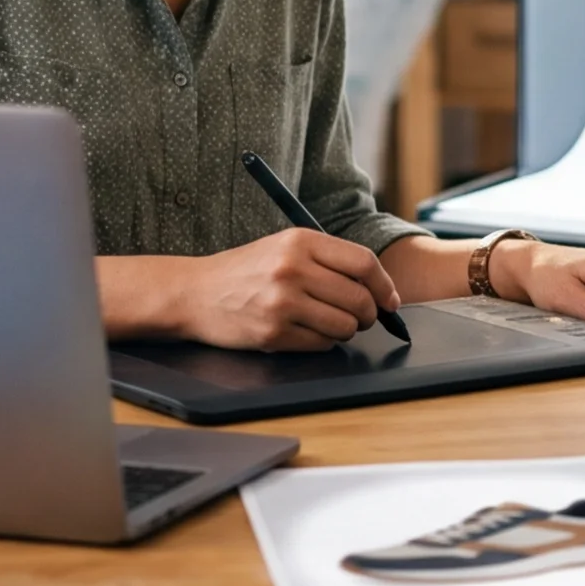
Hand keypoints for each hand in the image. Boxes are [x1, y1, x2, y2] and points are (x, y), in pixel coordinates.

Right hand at [178, 227, 403, 350]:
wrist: (195, 292)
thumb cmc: (245, 270)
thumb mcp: (284, 246)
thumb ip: (326, 259)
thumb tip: (376, 286)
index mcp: (300, 241)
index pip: (363, 262)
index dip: (384, 285)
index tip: (389, 299)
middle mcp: (293, 269)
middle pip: (359, 298)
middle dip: (368, 314)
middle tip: (362, 317)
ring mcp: (283, 303)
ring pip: (345, 326)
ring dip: (346, 331)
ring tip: (330, 323)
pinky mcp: (273, 333)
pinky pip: (321, 344)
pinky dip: (323, 342)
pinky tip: (307, 332)